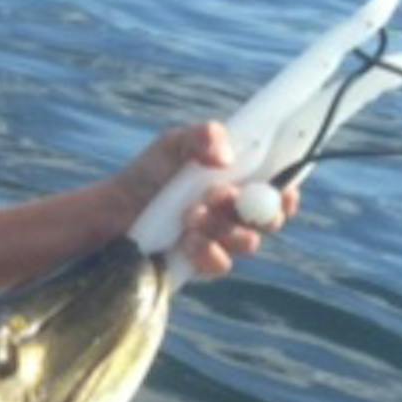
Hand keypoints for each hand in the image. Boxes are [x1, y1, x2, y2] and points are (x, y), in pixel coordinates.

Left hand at [109, 121, 299, 279]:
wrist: (113, 211)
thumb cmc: (148, 174)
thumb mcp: (173, 144)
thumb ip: (202, 136)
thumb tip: (226, 156)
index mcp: (240, 182)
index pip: (280, 191)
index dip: (288, 193)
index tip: (283, 191)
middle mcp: (236, 213)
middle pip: (271, 219)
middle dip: (253, 209)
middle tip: (220, 196)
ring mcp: (221, 241)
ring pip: (248, 242)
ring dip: (222, 227)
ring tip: (189, 216)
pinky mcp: (204, 264)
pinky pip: (222, 265)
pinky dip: (208, 252)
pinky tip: (187, 242)